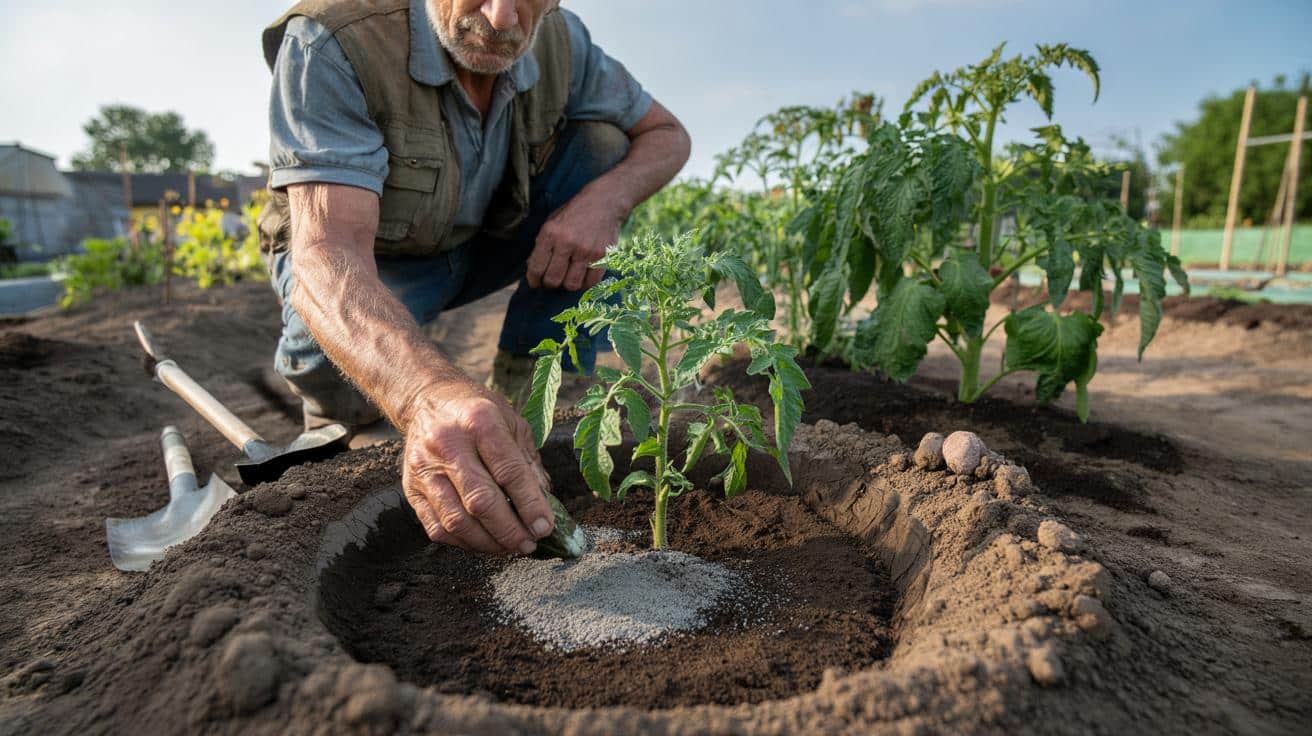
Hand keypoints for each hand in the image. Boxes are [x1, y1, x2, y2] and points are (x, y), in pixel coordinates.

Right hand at [401, 379, 555, 553]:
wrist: (428, 399)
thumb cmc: (477, 412)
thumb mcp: (511, 422)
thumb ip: (528, 462)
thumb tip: (545, 505)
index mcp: (479, 422)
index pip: (509, 472)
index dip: (530, 505)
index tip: (545, 527)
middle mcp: (448, 444)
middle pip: (480, 501)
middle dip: (509, 531)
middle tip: (529, 544)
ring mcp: (424, 468)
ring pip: (457, 521)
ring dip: (488, 543)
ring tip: (509, 547)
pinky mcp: (411, 487)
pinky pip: (436, 527)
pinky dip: (463, 543)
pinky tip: (483, 542)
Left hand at [526, 191, 623, 291]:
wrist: (604, 202)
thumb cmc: (574, 212)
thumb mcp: (552, 222)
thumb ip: (542, 243)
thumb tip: (534, 266)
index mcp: (550, 233)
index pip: (536, 267)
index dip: (533, 280)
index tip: (535, 283)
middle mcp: (567, 243)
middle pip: (553, 279)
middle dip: (550, 283)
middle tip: (552, 280)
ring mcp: (586, 251)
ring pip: (572, 284)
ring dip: (568, 284)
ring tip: (568, 277)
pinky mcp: (602, 256)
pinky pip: (591, 282)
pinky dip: (585, 283)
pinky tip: (583, 276)